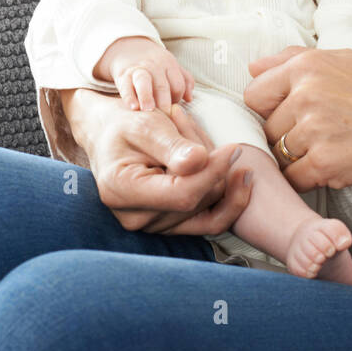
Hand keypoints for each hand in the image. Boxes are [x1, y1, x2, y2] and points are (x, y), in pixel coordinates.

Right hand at [60, 87, 250, 235]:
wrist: (112, 136)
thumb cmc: (126, 125)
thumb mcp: (145, 124)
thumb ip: (172, 144)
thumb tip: (201, 161)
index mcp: (122, 192)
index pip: (182, 194)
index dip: (213, 172)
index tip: (234, 148)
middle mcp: (136, 218)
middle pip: (199, 199)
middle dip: (211, 163)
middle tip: (195, 128)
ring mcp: (154, 226)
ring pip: (209, 206)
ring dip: (216, 172)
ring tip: (194, 139)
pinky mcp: (172, 225)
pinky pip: (212, 221)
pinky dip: (229, 199)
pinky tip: (240, 176)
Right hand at [95, 36, 194, 112]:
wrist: (128, 49)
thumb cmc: (155, 64)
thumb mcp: (171, 67)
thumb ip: (184, 81)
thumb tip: (190, 98)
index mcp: (169, 65)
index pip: (178, 85)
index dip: (177, 99)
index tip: (173, 110)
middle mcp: (154, 66)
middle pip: (162, 85)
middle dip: (164, 103)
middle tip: (165, 118)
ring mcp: (138, 69)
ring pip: (144, 82)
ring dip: (147, 96)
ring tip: (149, 110)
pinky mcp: (123, 75)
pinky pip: (126, 86)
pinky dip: (129, 97)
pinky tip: (133, 107)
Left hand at [243, 46, 351, 193]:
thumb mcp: (343, 61)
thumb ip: (294, 58)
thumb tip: (253, 67)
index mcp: (307, 66)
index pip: (255, 94)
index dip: (271, 108)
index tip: (294, 115)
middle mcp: (306, 94)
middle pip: (267, 128)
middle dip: (286, 136)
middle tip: (320, 135)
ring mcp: (314, 129)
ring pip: (278, 154)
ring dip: (298, 158)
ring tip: (330, 149)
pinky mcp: (324, 162)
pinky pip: (293, 178)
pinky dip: (308, 179)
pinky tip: (331, 168)